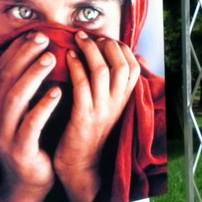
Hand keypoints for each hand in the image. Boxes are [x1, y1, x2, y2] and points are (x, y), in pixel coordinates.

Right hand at [0, 31, 62, 201]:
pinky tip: (58, 92)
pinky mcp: (19, 149)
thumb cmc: (33, 140)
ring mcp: (2, 134)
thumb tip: (44, 55)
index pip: (1, 70)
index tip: (37, 34)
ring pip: (15, 98)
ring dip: (33, 76)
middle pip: (6, 79)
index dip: (17, 51)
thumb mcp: (25, 111)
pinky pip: (31, 124)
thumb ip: (27, 88)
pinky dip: (43, 106)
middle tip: (44, 39)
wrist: (29, 181)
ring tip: (52, 59)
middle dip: (24, 56)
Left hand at [53, 31, 139, 201]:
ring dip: (90, 51)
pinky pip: (83, 87)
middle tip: (87, 35)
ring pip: (104, 72)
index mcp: (124, 101)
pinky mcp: (84, 118)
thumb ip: (113, 87)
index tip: (104, 39)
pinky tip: (67, 57)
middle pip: (120, 65)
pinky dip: (76, 68)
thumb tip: (124, 62)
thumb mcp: (108, 109)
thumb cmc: (90, 133)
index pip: (133, 68)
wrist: (80, 166)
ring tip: (76, 39)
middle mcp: (117, 104)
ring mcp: (102, 111)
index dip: (121, 49)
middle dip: (105, 45)